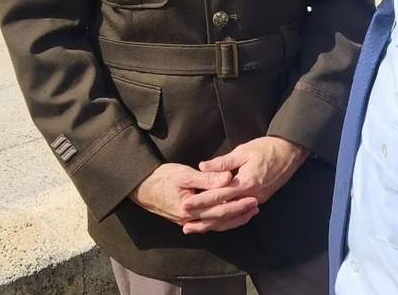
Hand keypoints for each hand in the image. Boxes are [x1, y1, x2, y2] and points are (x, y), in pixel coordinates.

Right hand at [130, 163, 258, 231]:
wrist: (141, 188)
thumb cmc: (162, 178)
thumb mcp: (184, 174)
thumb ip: (206, 178)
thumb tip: (227, 179)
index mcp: (191, 207)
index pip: (219, 207)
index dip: (237, 203)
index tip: (252, 197)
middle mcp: (190, 219)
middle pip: (220, 219)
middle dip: (239, 213)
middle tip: (256, 206)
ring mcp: (188, 221)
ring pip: (215, 225)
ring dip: (233, 220)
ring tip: (249, 213)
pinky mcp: (186, 220)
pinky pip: (208, 225)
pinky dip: (221, 222)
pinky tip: (230, 219)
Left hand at [180, 137, 308, 233]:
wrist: (289, 152)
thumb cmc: (266, 148)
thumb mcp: (243, 151)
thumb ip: (222, 163)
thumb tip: (202, 167)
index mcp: (246, 183)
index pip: (219, 195)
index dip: (201, 200)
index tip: (186, 203)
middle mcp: (251, 196)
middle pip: (224, 211)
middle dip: (204, 218)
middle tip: (186, 224)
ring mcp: (257, 200)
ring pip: (232, 217)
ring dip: (214, 224)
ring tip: (197, 228)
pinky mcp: (259, 200)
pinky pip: (241, 214)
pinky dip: (228, 220)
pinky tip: (217, 223)